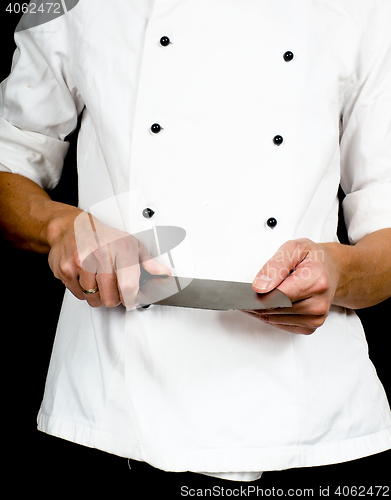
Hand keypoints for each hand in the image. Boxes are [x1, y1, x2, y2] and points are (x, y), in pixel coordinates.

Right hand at [47, 211, 170, 308]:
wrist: (71, 227)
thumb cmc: (103, 237)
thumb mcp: (130, 244)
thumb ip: (148, 262)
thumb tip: (164, 273)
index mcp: (121, 247)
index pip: (128, 286)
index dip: (131, 299)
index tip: (131, 300)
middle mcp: (101, 253)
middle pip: (111, 297)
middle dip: (115, 299)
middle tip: (113, 289)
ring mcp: (81, 262)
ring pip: (95, 298)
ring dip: (99, 297)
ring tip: (99, 281)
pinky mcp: (66, 269)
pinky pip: (79, 295)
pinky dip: (84, 292)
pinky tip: (86, 278)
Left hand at [242, 238, 341, 334]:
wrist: (332, 270)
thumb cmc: (313, 258)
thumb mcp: (294, 248)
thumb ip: (276, 265)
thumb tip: (260, 286)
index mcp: (316, 281)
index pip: (278, 296)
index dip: (258, 295)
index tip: (242, 293)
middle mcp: (318, 303)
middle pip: (275, 309)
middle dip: (256, 303)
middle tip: (242, 295)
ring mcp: (316, 317)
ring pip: (275, 319)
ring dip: (261, 311)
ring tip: (253, 299)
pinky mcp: (311, 326)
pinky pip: (282, 325)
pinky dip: (271, 316)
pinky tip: (267, 305)